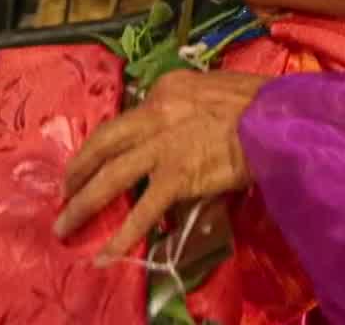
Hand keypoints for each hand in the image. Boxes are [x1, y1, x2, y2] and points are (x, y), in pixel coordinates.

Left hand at [54, 70, 266, 264]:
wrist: (280, 117)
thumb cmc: (260, 103)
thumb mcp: (215, 89)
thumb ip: (189, 106)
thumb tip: (178, 131)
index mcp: (166, 89)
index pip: (128, 117)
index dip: (108, 142)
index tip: (98, 157)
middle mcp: (156, 112)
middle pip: (104, 142)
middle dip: (78, 168)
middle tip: (64, 190)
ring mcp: (164, 145)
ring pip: (110, 176)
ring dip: (83, 203)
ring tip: (65, 224)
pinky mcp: (177, 174)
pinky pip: (143, 210)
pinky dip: (122, 234)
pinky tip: (106, 254)